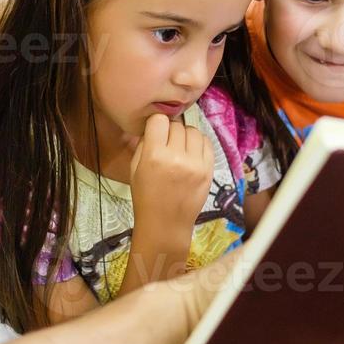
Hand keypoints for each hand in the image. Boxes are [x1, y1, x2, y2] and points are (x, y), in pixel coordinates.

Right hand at [127, 112, 213, 245]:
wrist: (166, 223)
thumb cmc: (145, 197)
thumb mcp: (134, 169)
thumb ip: (143, 144)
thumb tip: (154, 126)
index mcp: (154, 156)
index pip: (159, 120)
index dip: (156, 124)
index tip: (155, 132)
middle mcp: (177, 157)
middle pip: (177, 125)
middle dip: (170, 131)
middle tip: (167, 143)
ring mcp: (196, 164)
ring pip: (194, 131)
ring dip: (186, 135)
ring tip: (181, 147)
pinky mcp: (209, 170)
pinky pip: (207, 143)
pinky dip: (199, 143)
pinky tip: (192, 152)